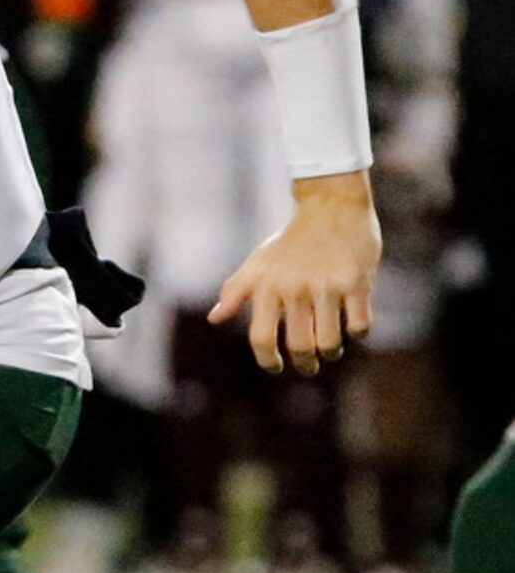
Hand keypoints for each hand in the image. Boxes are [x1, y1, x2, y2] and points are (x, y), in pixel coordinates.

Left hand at [207, 170, 381, 375]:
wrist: (331, 206)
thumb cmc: (291, 241)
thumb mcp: (258, 262)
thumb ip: (235, 291)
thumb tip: (213, 319)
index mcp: (267, 285)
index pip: (261, 337)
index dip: (267, 360)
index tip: (276, 367)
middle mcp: (294, 287)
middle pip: (299, 346)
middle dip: (305, 364)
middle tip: (309, 365)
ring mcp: (327, 285)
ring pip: (329, 342)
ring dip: (330, 353)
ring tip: (330, 349)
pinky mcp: (357, 282)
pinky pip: (359, 326)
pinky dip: (357, 333)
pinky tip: (352, 326)